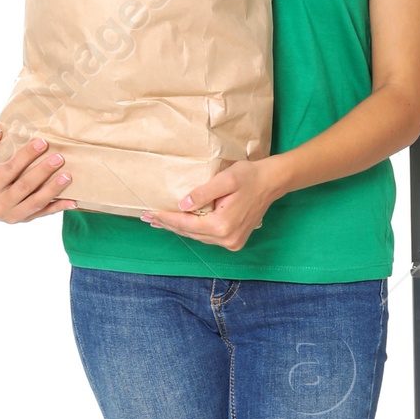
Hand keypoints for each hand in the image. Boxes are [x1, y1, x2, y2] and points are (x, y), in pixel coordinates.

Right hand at [0, 128, 72, 222]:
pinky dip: (58, 207)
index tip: (42, 142)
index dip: (25, 156)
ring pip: (36, 202)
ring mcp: (13, 215)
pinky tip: (72, 201)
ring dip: (53, 189)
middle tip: (59, 157)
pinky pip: (44, 214)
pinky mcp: (25, 220)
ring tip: (68, 176)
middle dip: (43, 171)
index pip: (8, 169)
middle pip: (24, 186)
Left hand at [142, 159, 283, 252]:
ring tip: (160, 220)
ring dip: (179, 228)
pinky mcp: (235, 241)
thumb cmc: (249, 176)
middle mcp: (226, 239)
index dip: (165, 218)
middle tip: (147, 218)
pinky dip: (193, 230)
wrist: (272, 182)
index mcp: (222, 225)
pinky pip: (207, 237)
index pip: (186, 224)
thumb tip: (182, 205)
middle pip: (190, 233)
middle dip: (168, 224)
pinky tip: (182, 223)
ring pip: (198, 236)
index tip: (148, 213)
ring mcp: (232, 242)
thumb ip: (203, 193)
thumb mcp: (225, 179)